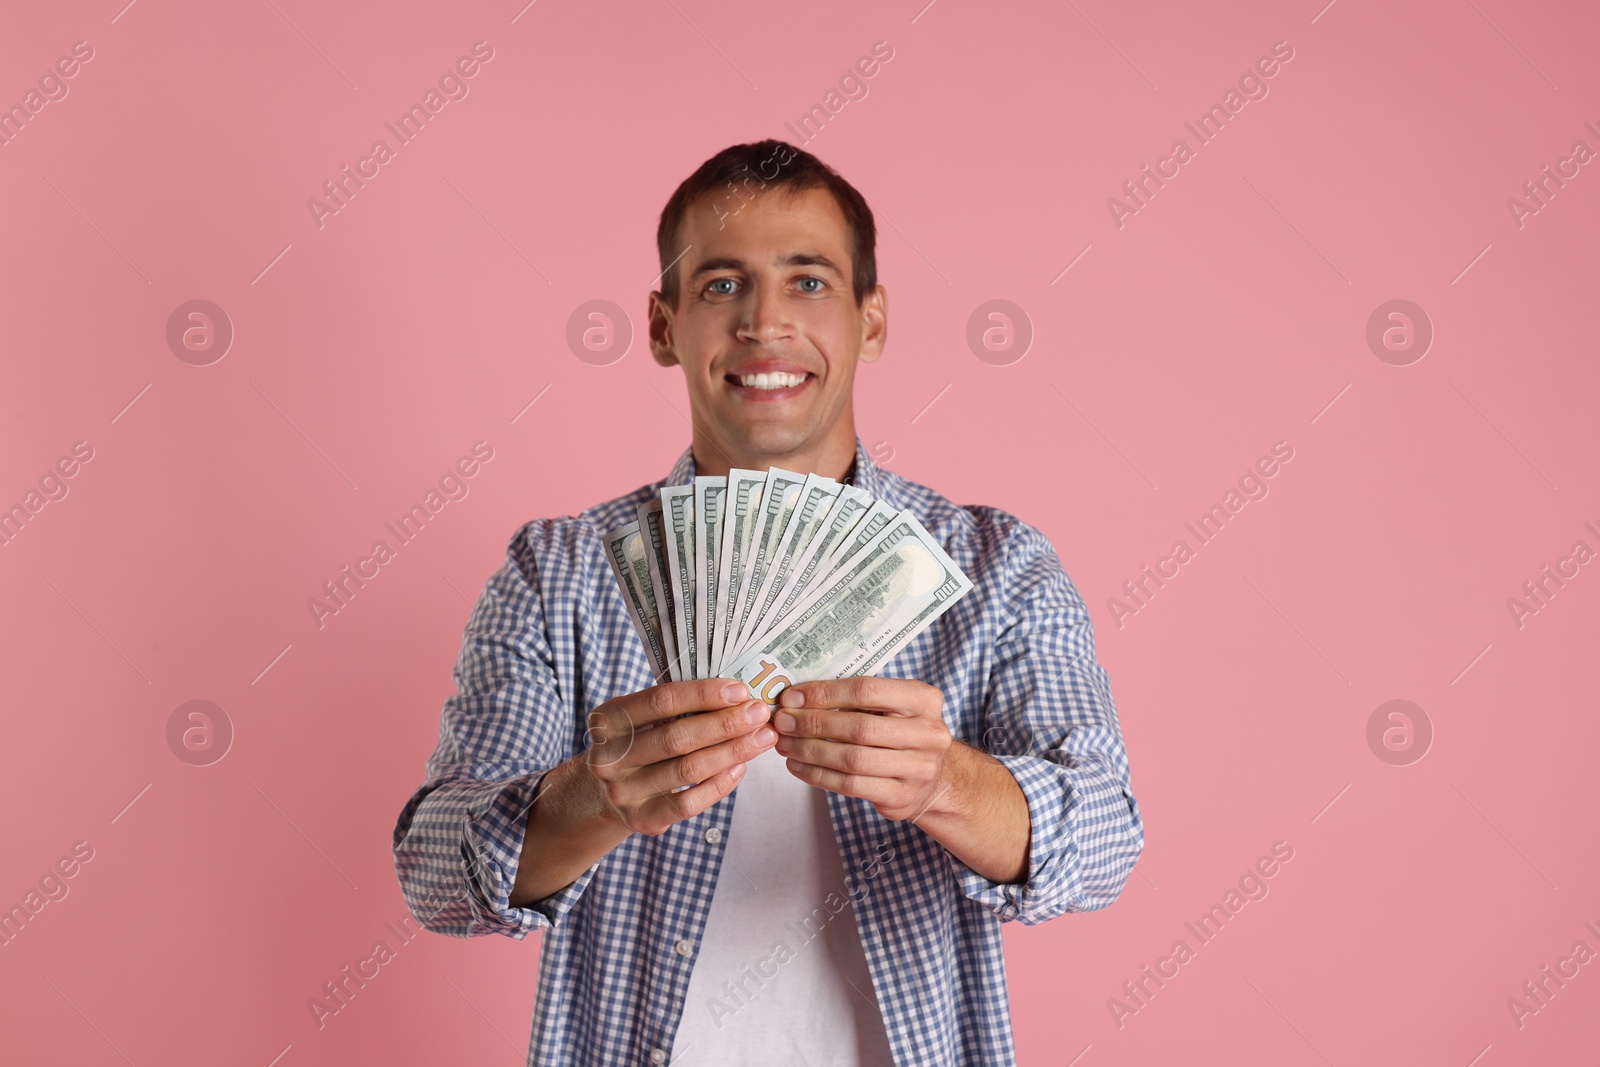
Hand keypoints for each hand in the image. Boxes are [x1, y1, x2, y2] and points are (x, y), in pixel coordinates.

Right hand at [581, 679, 776, 835]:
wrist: (606, 794)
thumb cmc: (638, 743)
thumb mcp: (641, 718)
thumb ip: (676, 706)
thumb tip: (736, 696)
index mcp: (608, 720)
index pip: (661, 701)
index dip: (703, 694)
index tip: (740, 690)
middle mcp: (610, 757)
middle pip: (678, 737)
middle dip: (726, 724)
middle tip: (760, 713)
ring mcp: (624, 791)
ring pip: (689, 769)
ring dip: (732, 752)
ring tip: (763, 738)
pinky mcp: (642, 819)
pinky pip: (689, 803)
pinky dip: (719, 784)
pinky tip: (741, 768)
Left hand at [772, 677, 953, 822]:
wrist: (934, 777)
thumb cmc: (900, 733)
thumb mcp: (891, 707)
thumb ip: (854, 699)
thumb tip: (797, 697)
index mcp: (924, 700)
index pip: (867, 690)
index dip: (825, 693)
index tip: (792, 696)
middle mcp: (929, 734)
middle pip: (859, 727)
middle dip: (813, 723)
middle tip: (783, 721)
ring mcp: (919, 769)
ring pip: (852, 759)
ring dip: (811, 750)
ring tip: (785, 744)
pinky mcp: (902, 797)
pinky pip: (850, 785)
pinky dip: (818, 775)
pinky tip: (798, 765)